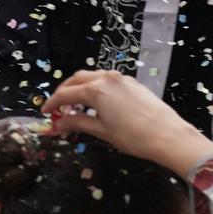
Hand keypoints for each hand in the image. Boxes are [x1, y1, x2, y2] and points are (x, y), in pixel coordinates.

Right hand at [42, 70, 212, 176]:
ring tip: (75, 105)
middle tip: (58, 107)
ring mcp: (122, 78)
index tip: (45, 113)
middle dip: (65, 91)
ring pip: (93, 77)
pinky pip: (107, 80)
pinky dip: (96, 87)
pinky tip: (96, 102)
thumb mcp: (101, 131)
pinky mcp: (133, 82)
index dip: (52, 104)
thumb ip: (78, 123)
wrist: (167, 134)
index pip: (65, 94)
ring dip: (80, 87)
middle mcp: (107, 78)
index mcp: (95, 89)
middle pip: (77, 79)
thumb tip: (58, 125)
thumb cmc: (132, 136)